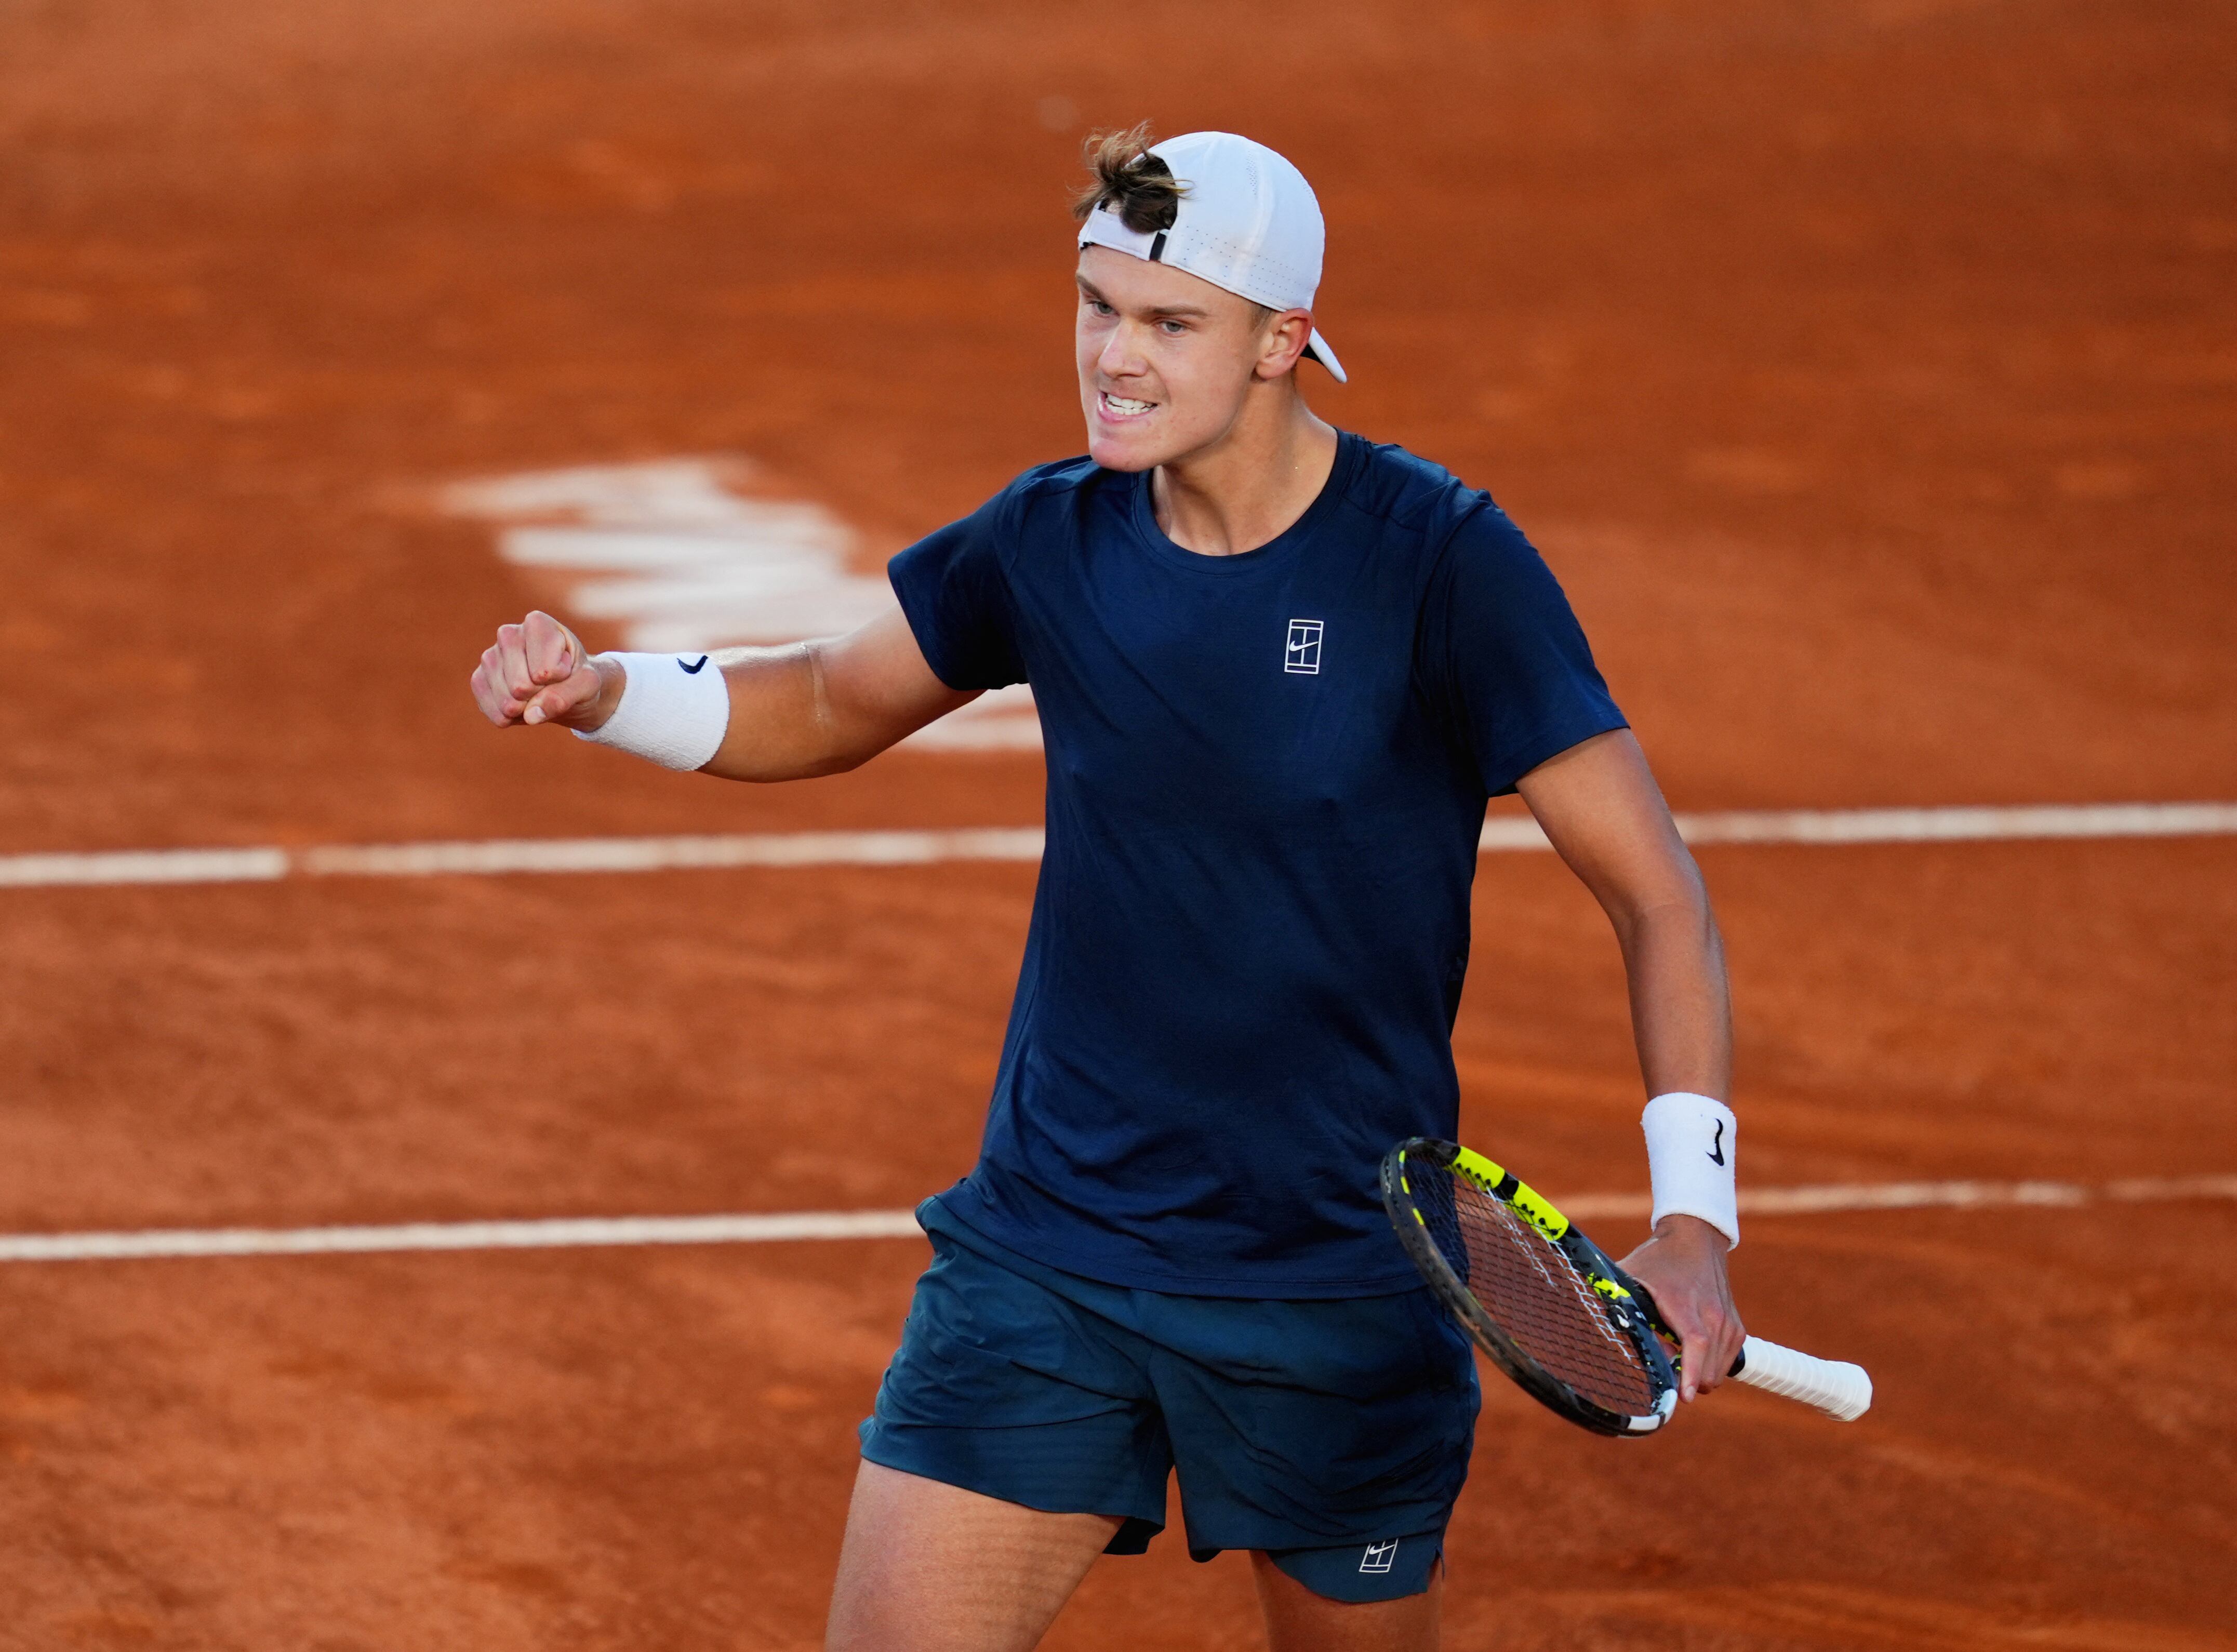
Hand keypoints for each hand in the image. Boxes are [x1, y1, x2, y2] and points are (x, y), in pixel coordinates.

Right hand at [470, 611, 615, 730]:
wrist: (565, 687)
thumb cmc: (578, 677)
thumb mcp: (588, 685)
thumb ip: (567, 695)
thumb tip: (531, 714)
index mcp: (537, 623)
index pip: (544, 670)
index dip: (559, 678)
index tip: (565, 668)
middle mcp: (508, 634)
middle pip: (521, 687)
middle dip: (540, 696)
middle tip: (549, 684)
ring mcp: (489, 657)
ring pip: (506, 702)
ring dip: (526, 709)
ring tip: (536, 692)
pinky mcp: (479, 679)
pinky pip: (493, 712)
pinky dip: (512, 718)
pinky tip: (522, 704)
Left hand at [1616, 1214, 1742, 1402]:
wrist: (1696, 1237)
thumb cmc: (1657, 1259)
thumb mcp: (1631, 1278)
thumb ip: (1626, 1310)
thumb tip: (1629, 1346)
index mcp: (1684, 1303)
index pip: (1695, 1344)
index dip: (1691, 1373)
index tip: (1685, 1397)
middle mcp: (1712, 1314)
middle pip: (1707, 1367)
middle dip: (1686, 1381)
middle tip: (1665, 1368)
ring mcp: (1728, 1322)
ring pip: (1717, 1371)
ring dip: (1697, 1375)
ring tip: (1675, 1355)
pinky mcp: (1736, 1327)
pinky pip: (1726, 1362)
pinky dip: (1710, 1366)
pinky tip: (1692, 1351)